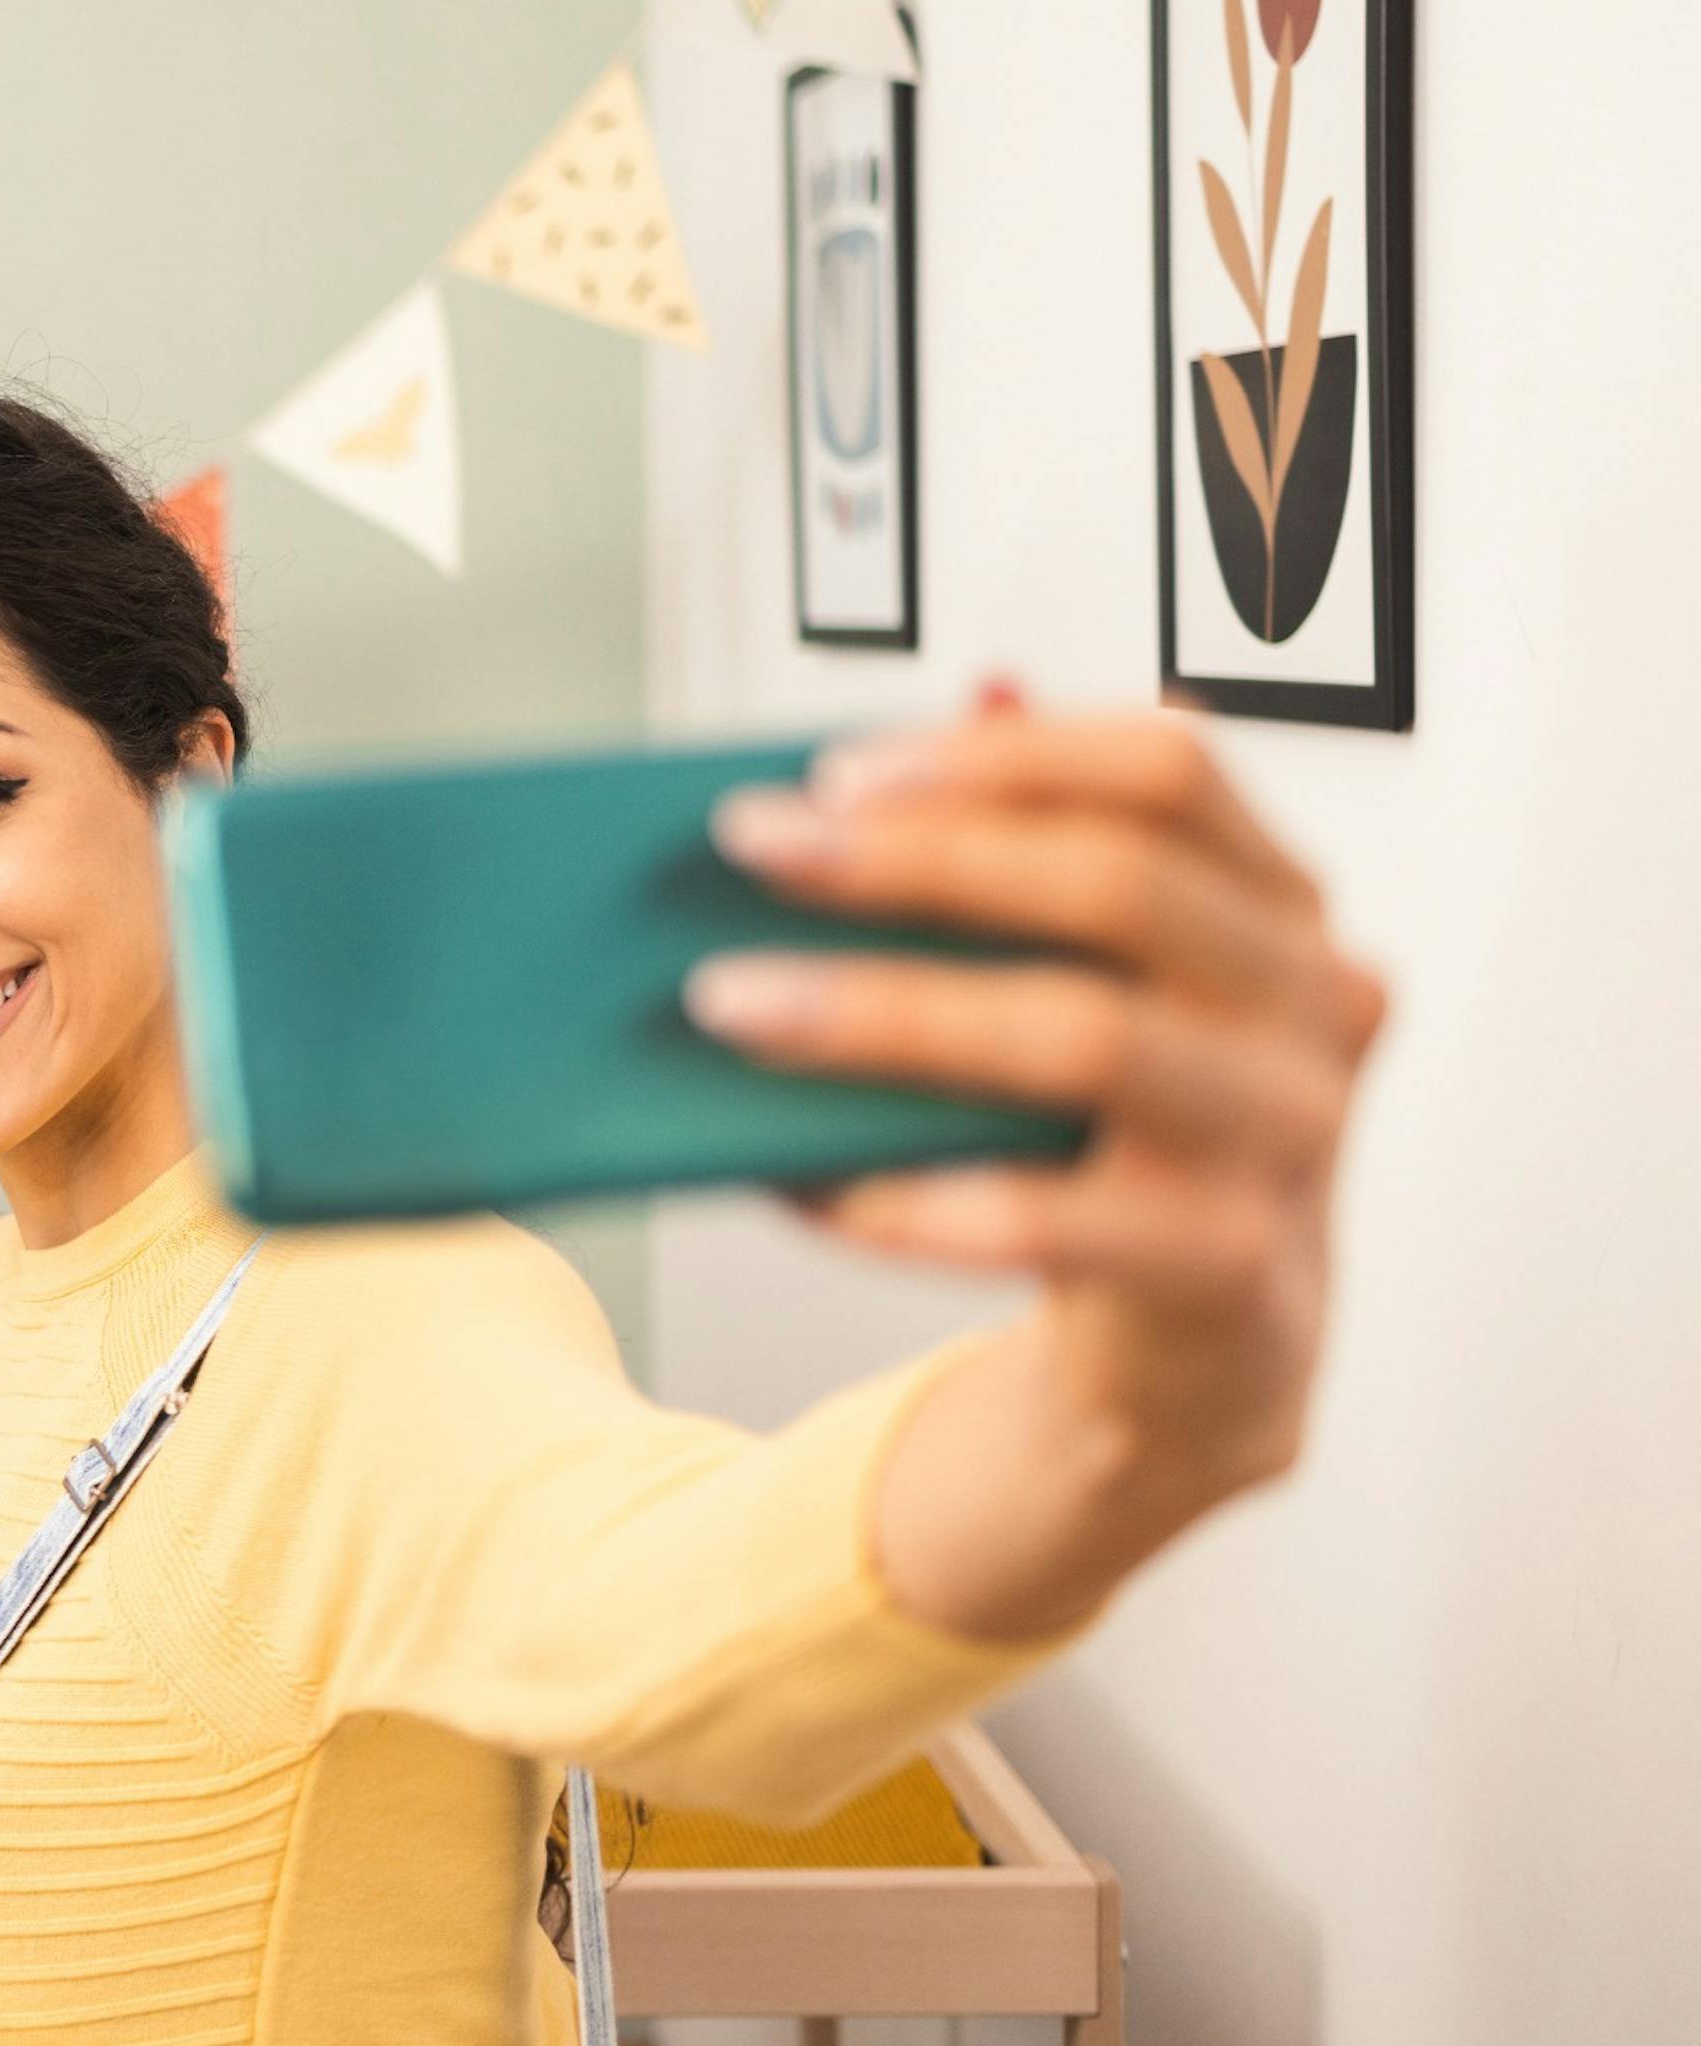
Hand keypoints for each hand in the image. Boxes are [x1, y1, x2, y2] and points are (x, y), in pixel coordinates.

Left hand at [691, 697, 1387, 1614]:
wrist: (1203, 1351)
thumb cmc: (1128, 1136)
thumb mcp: (1104, 982)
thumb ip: (1041, 849)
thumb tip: (962, 694)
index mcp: (1283, 905)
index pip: (1170, 772)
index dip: (1006, 755)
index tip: (836, 770)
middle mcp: (1314, 1003)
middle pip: (1122, 887)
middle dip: (918, 860)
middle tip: (753, 849)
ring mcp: (1289, 1137)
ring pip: (1085, 1039)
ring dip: (887, 1013)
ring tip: (732, 1004)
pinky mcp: (1233, 1265)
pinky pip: (1053, 1220)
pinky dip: (912, 1197)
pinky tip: (798, 1179)